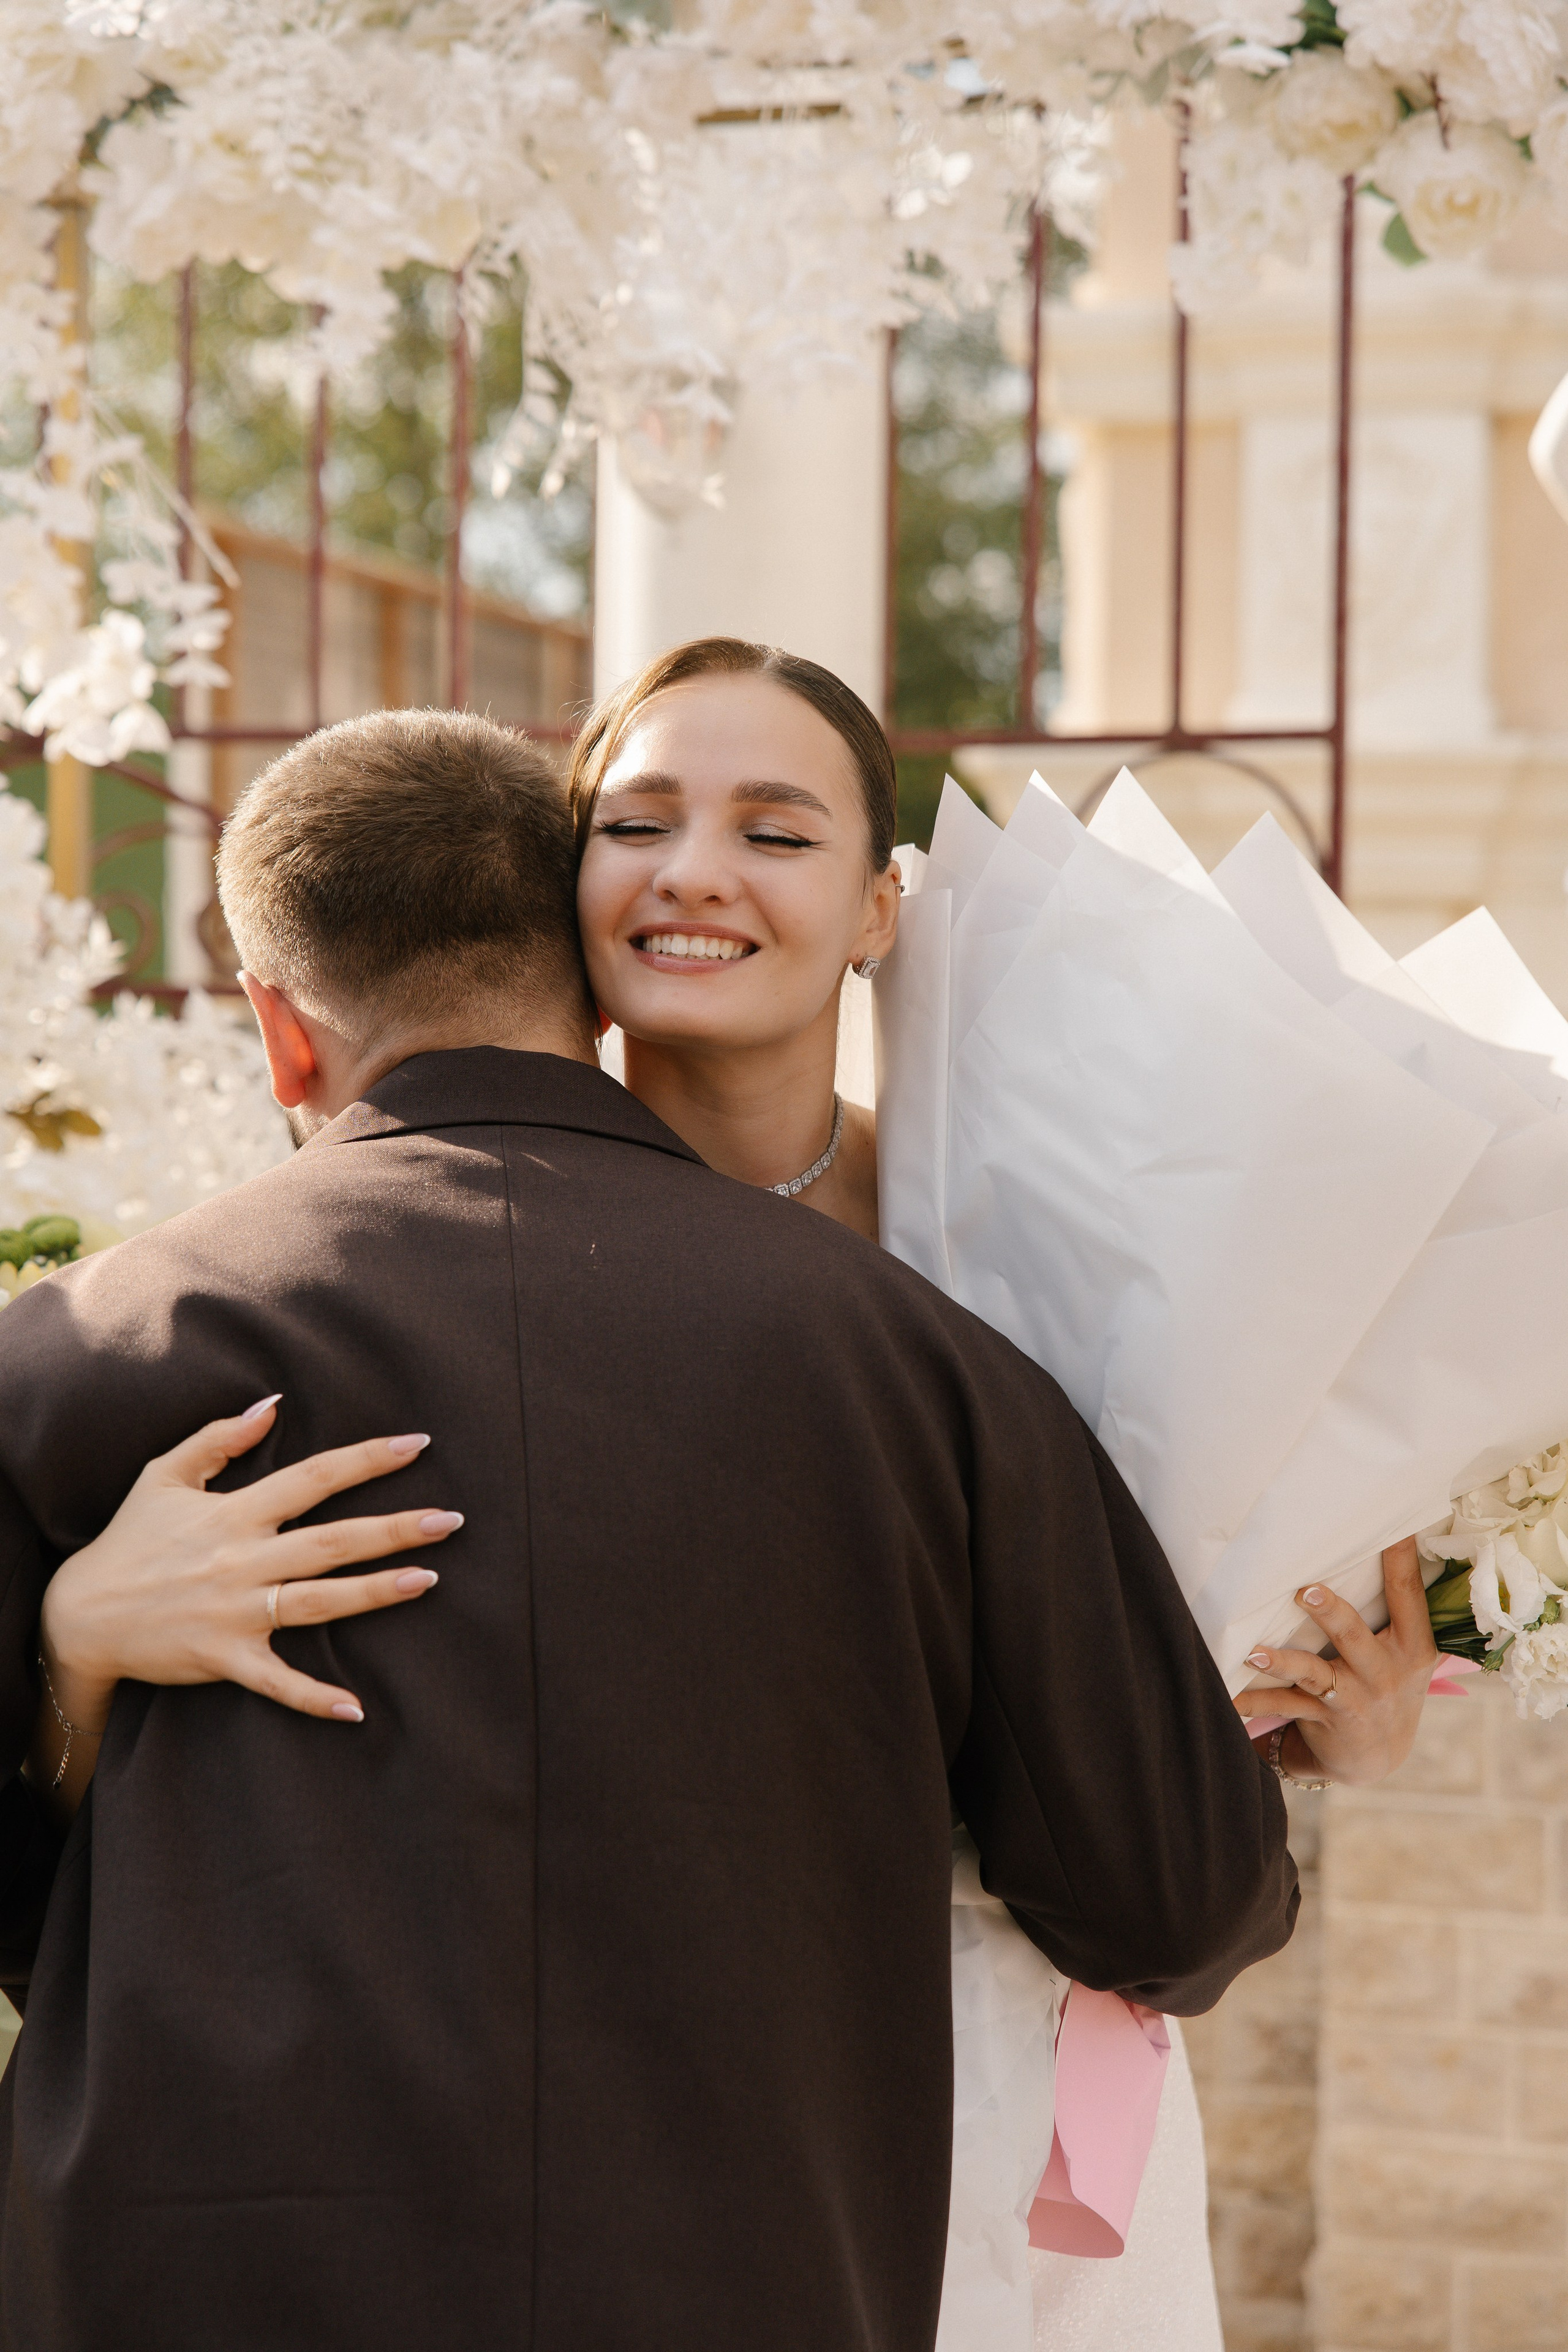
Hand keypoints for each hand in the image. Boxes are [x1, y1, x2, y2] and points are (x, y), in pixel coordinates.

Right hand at [40, 1398, 461, 1731]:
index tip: (418, 1445)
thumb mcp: (164, 1475)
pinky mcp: (225, 1657)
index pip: (313, 1477)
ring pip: (318, 1601)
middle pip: (332, 1541)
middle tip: (451, 1521)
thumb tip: (272, 1406)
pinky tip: (356, 1708)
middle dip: (394, 1529)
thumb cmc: (131, 1539)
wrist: (82, 1614)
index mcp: (235, 1512)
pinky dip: (313, 1696)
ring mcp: (236, 1612)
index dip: (367, 1459)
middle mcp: (242, 1560)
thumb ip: (219, 1438)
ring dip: (375, 1592)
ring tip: (428, 1580)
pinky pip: (277, 1681)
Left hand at [1233, 1538, 1436, 1786]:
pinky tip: (1230, 1696)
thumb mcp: (1407, 1652)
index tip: (1392, 1525)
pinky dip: (1255, 1701)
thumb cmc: (1385, 1682)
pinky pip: (1285, 1705)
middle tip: (1304, 1590)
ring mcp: (1354, 1698)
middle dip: (1330, 1613)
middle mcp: (1386, 1671)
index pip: (1407, 1594)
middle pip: (1354, 1635)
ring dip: (1284, 1663)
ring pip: (1315, 1675)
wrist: (1378, 1756)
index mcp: (1412, 1645)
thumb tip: (1378, 1537)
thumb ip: (1396, 1609)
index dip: (1401, 1559)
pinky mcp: (1325, 1719)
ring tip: (1255, 1652)